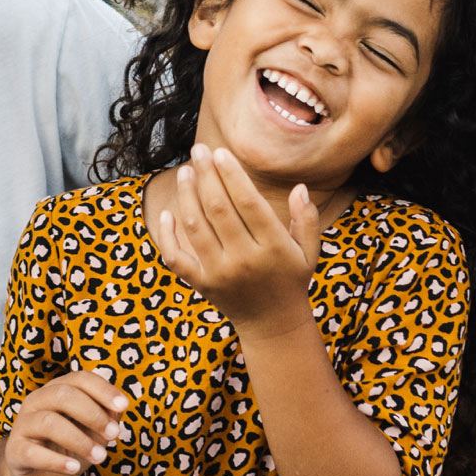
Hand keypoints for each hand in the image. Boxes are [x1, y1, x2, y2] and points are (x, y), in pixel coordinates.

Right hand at [0, 370, 129, 475]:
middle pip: (63, 395)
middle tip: (114, 434)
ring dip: (80, 440)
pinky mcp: (14, 452)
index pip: (79, 378)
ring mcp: (22, 426)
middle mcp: (36, 402)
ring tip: (101, 457)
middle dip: (93, 414)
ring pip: (49, 423)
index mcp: (56, 390)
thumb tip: (119, 406)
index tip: (123, 405)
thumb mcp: (93, 431)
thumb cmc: (70, 448)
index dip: (102, 389)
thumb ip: (107, 416)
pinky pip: (33, 453)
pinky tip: (75, 468)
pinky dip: (57, 461)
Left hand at [150, 145, 317, 333]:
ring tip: (185, 172)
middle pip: (218, 209)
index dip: (232, 175)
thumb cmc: (291, 280)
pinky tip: (166, 213)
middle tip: (198, 151)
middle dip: (206, 176)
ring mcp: (220, 273)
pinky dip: (166, 236)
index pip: (248, 203)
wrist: (273, 325)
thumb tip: (300, 187)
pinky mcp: (202, 284)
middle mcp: (244, 260)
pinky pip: (176, 258)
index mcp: (273, 247)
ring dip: (186, 196)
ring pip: (195, 227)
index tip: (220, 153)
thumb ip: (306, 219)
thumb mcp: (309, 251)